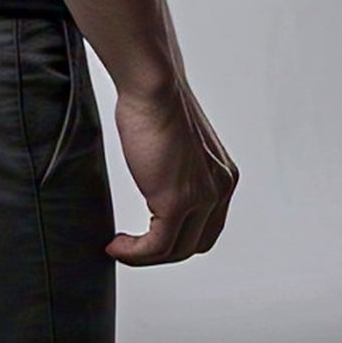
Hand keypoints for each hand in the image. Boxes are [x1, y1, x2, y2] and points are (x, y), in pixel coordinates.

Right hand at [105, 78, 237, 264]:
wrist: (154, 85)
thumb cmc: (156, 99)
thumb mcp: (178, 142)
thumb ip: (178, 165)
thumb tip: (158, 177)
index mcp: (224, 175)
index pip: (208, 226)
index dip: (179, 238)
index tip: (150, 236)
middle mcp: (220, 189)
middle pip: (195, 244)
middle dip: (163, 252)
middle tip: (134, 247)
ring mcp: (201, 198)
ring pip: (175, 251)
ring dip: (144, 256)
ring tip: (120, 247)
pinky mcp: (177, 202)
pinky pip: (156, 246)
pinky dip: (134, 253)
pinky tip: (117, 246)